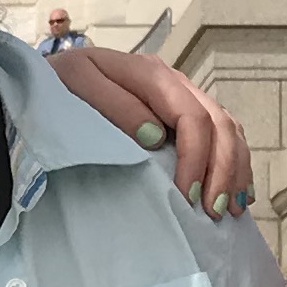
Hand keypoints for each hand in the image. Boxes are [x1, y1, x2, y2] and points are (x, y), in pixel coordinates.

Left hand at [45, 48, 256, 218]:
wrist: (48, 81)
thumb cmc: (58, 88)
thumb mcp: (76, 86)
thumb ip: (114, 106)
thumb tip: (155, 135)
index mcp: (151, 75)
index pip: (192, 116)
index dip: (195, 158)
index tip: (186, 196)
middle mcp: (174, 83)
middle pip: (219, 124)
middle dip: (222, 169)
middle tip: (212, 212)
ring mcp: (182, 97)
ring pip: (228, 129)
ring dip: (234, 169)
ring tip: (229, 208)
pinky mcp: (182, 114)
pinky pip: (224, 135)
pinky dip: (235, 164)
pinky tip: (238, 193)